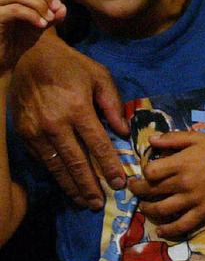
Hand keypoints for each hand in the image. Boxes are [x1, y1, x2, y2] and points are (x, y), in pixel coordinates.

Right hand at [0, 0, 64, 71]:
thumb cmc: (18, 39)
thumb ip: (52, 11)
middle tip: (56, 13)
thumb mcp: (40, 22)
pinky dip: (34, 15)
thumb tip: (60, 9)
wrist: (0, 62)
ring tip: (46, 21)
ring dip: (42, 7)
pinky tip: (40, 25)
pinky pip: (18, 8)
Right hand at [11, 31, 127, 208]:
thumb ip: (113, 104)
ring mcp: (36, 131)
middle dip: (90, 186)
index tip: (120, 184)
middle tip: (100, 203)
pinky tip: (65, 183)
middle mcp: (55, 124)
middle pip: (76, 163)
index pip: (98, 145)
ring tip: (84, 201)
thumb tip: (123, 132)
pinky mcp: (24, 134)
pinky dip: (55, 174)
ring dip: (72, 187)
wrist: (32, 57)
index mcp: (78, 108)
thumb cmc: (71, 66)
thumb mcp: (99, 76)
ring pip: (57, 167)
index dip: (109, 167)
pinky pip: (42, 160)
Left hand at [130, 132, 204, 239]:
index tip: (145, 172)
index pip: (150, 172)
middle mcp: (183, 183)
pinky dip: (167, 230)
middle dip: (138, 191)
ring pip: (160, 210)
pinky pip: (180, 226)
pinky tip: (160, 229)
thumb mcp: (197, 138)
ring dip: (147, 210)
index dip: (144, 172)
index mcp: (181, 163)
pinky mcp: (201, 214)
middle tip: (134, 189)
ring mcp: (191, 200)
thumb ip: (173, 138)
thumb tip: (150, 139)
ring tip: (144, 206)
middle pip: (151, 191)